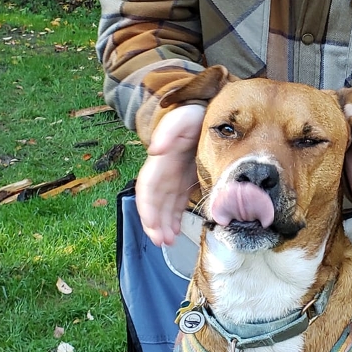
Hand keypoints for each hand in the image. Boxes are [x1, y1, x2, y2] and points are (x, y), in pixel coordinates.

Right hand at [135, 104, 205, 246]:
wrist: (204, 110)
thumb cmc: (193, 113)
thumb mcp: (183, 117)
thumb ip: (169, 130)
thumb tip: (155, 150)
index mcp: (161, 159)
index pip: (147, 187)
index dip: (147, 208)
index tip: (151, 225)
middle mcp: (164, 170)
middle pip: (153, 201)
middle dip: (155, 223)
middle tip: (162, 242)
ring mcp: (173, 176)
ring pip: (164, 205)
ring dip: (163, 225)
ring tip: (168, 242)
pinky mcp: (185, 179)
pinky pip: (176, 202)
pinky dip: (174, 218)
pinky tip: (176, 231)